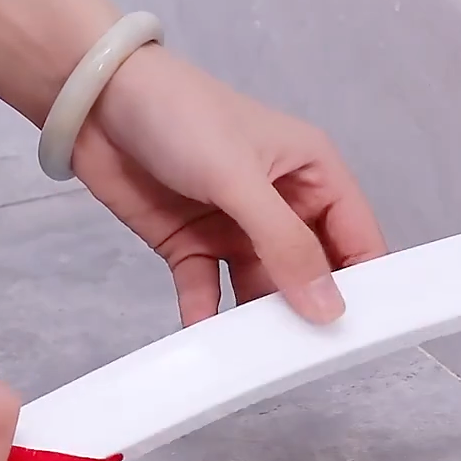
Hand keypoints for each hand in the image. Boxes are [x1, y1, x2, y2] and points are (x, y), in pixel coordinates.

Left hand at [72, 44, 386, 326]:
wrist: (95, 102)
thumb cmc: (184, 118)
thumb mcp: (242, 178)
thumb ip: (285, 245)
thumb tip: (328, 309)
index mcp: (313, 175)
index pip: (356, 236)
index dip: (365, 281)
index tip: (364, 331)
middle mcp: (283, 206)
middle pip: (312, 270)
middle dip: (311, 307)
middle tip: (312, 356)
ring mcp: (238, 229)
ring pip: (262, 287)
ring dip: (259, 318)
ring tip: (261, 358)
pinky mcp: (195, 246)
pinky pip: (210, 290)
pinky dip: (207, 314)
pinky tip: (204, 338)